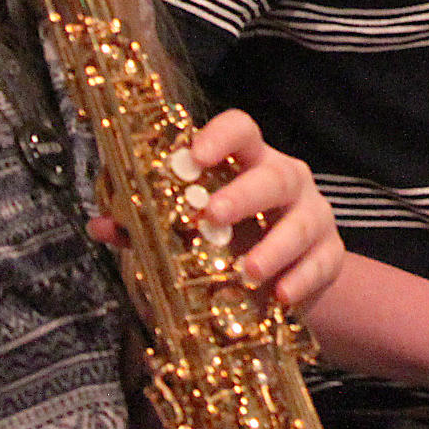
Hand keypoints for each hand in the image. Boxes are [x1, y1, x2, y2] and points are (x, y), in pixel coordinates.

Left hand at [85, 108, 343, 312]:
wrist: (283, 284)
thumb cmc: (226, 246)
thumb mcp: (187, 233)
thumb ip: (146, 227)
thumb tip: (99, 223)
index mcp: (247, 164)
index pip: (241, 131)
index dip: (219, 137)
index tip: (194, 157)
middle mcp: (286, 181)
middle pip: (274, 175)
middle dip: (244, 195)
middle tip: (212, 216)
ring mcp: (313, 216)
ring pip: (304, 220)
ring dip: (275, 245)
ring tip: (247, 272)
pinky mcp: (330, 254)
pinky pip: (324, 262)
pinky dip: (302, 278)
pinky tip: (281, 297)